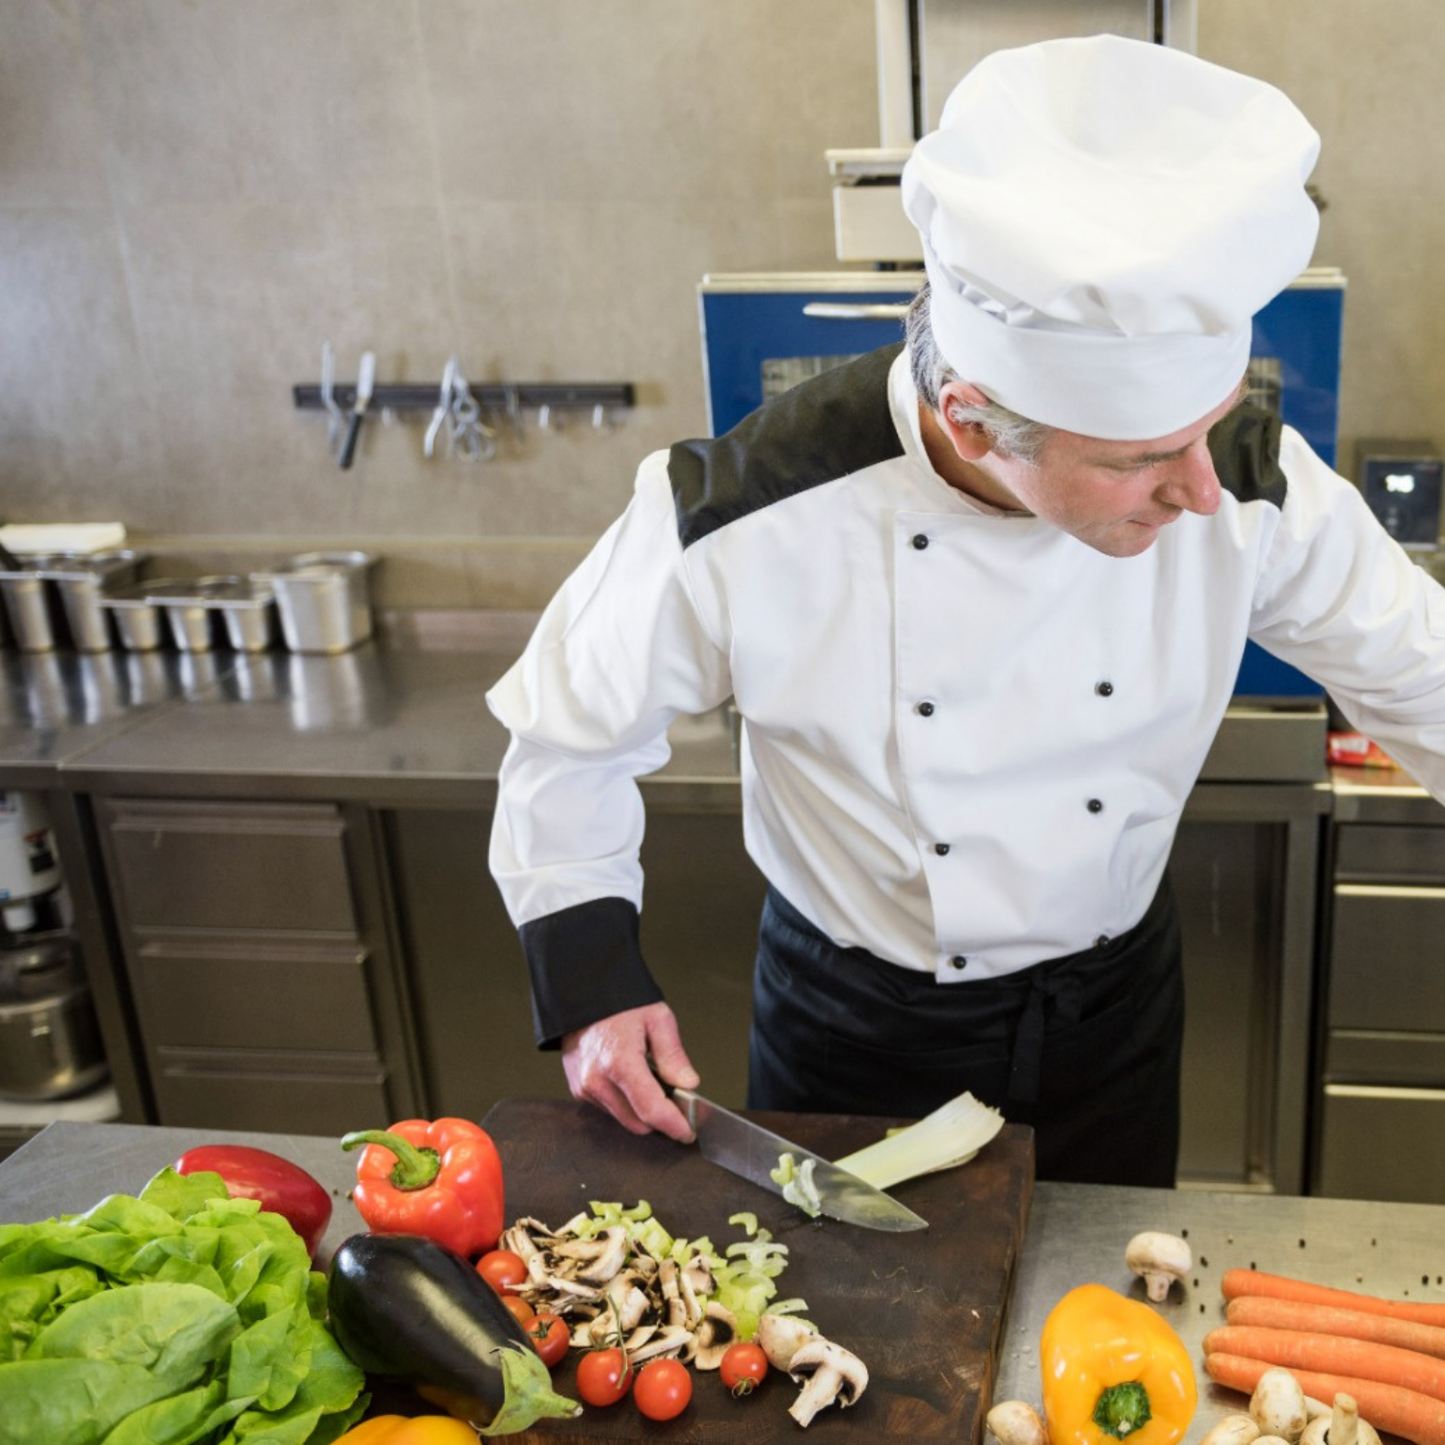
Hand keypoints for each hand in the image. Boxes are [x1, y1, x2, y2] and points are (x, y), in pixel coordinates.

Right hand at [561, 1002, 700, 1142]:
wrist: (582, 997)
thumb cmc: (619, 1003)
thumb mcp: (657, 1018)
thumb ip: (673, 1055)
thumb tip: (688, 1084)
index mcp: (619, 1062)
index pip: (651, 1110)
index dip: (674, 1125)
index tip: (688, 1131)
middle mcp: (597, 1080)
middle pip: (638, 1123)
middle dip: (660, 1118)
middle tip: (675, 1100)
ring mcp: (585, 1088)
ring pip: (624, 1120)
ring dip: (642, 1112)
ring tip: (650, 1082)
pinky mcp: (579, 1090)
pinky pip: (609, 1110)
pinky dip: (625, 1104)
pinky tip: (630, 1081)